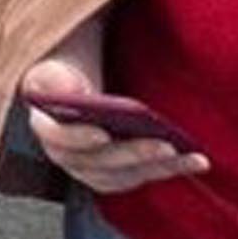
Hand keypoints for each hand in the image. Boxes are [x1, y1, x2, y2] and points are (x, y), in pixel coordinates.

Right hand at [21, 50, 204, 196]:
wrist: (77, 80)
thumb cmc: (68, 69)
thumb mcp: (53, 61)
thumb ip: (55, 75)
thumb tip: (72, 92)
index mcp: (44, 124)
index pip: (57, 138)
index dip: (78, 138)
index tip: (102, 133)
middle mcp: (65, 154)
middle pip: (96, 162)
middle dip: (132, 154)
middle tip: (164, 144)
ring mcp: (90, 168)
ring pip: (122, 176)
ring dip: (155, 167)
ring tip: (187, 155)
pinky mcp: (116, 173)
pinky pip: (140, 177)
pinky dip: (167, 170)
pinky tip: (193, 160)